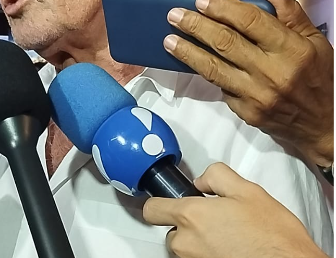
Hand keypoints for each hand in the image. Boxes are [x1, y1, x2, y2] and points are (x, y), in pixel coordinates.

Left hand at [143, 163, 328, 257]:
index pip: (152, 209)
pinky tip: (230, 247)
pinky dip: (208, 253)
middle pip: (170, 230)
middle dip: (185, 223)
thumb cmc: (273, 236)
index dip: (158, 202)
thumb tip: (202, 180)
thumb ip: (216, 175)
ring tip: (226, 234)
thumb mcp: (246, 189)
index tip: (166, 200)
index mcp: (192, 215)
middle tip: (211, 218)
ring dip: (197, 240)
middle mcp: (188, 243)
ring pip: (184, 247)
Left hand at [163, 0, 333, 166]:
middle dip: (195, 26)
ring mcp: (256, 94)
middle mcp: (272, 71)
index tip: (201, 1)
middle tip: (174, 15)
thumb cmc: (320, 79)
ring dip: (187, 51)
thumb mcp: (316, 43)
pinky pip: (219, 86)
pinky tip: (189, 60)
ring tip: (168, 39)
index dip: (222, 8)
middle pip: (225, 42)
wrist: (324, 126)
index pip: (250, 21)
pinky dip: (203, 72)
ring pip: (213, 67)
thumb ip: (292, 15)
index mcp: (292, 49)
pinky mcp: (246, 111)